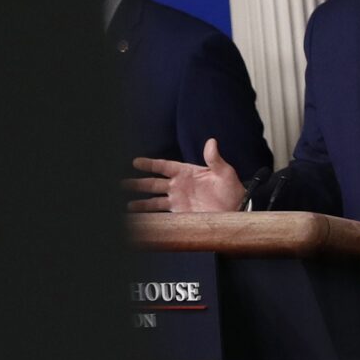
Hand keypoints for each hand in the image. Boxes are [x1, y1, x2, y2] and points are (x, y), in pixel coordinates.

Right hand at [125, 139, 244, 213]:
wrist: (238, 210)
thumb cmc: (233, 189)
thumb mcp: (225, 172)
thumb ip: (214, 159)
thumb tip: (212, 142)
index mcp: (187, 172)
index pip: (164, 166)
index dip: (150, 164)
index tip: (135, 162)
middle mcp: (179, 186)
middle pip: (153, 184)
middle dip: (138, 183)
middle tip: (122, 183)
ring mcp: (179, 201)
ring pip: (154, 200)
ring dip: (141, 202)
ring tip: (127, 205)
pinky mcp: (181, 214)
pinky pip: (162, 214)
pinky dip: (151, 216)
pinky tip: (140, 218)